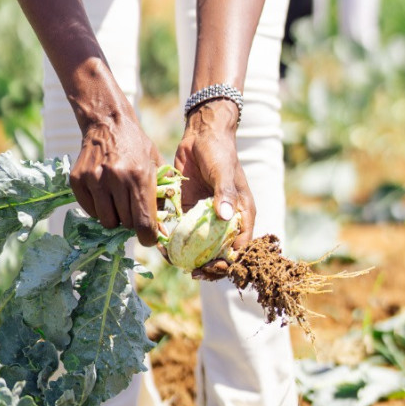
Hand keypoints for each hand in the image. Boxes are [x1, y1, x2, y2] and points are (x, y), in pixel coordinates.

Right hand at [70, 110, 162, 246]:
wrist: (108, 123)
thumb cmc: (137, 147)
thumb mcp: (156, 166)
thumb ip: (160, 197)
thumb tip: (161, 232)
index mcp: (139, 176)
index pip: (143, 222)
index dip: (148, 237)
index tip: (149, 238)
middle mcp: (116, 178)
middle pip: (125, 224)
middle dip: (131, 221)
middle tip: (132, 206)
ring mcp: (94, 179)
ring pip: (106, 221)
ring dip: (114, 215)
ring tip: (118, 198)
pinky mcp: (77, 180)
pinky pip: (90, 211)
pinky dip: (98, 208)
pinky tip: (104, 191)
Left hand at [174, 102, 256, 276]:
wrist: (201, 134)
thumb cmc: (220, 152)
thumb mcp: (224, 171)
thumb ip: (225, 194)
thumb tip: (224, 216)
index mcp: (241, 214)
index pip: (240, 247)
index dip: (228, 262)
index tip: (213, 266)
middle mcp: (225, 220)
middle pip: (219, 252)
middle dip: (207, 265)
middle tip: (193, 271)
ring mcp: (205, 216)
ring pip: (199, 247)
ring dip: (188, 257)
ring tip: (175, 261)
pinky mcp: (188, 209)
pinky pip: (182, 231)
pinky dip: (174, 241)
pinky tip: (163, 246)